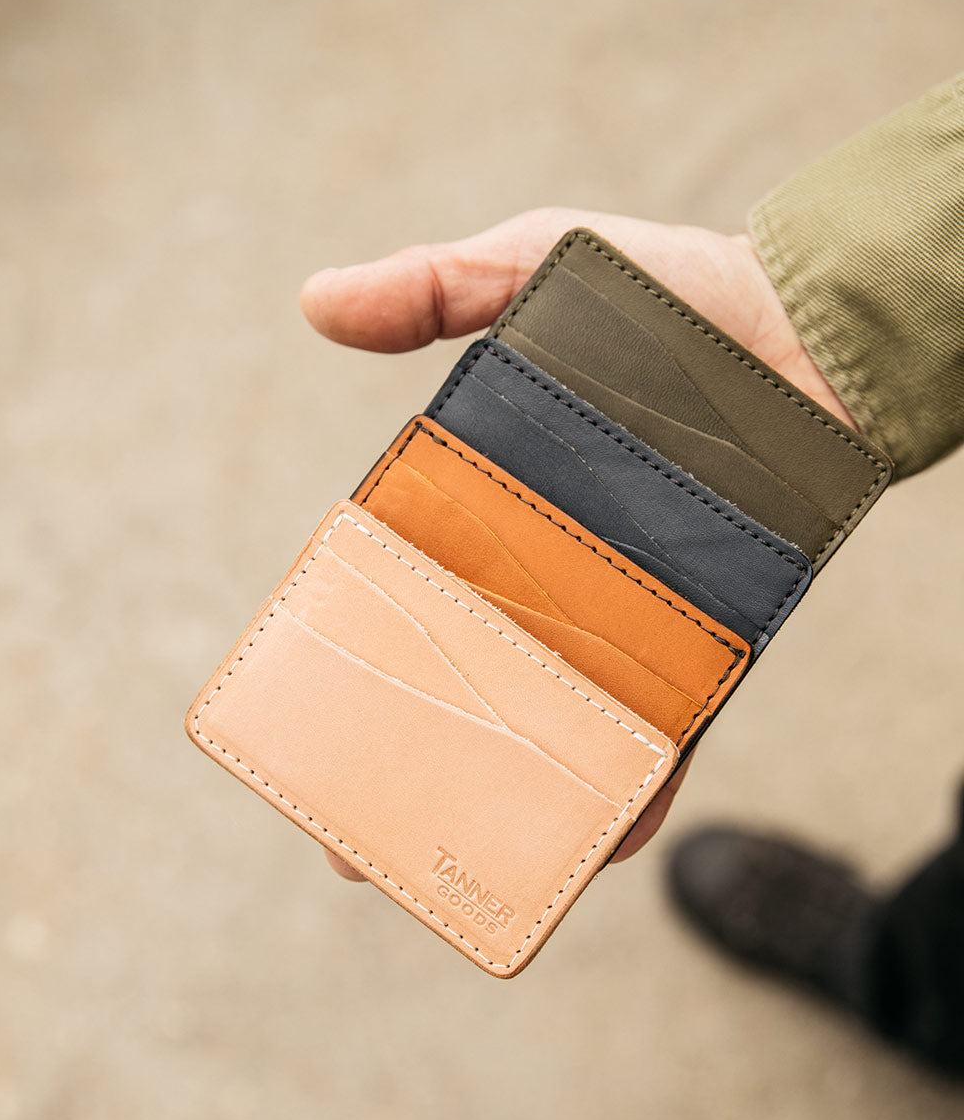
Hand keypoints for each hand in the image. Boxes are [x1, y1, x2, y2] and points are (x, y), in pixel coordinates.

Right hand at [301, 208, 852, 880]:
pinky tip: (605, 838)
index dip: (358, 660)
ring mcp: (627, 608)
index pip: (412, 594)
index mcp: (499, 502)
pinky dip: (639, 781)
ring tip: (463, 856)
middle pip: (472, 679)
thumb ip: (436, 283)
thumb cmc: (671, 293)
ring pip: (558, 719)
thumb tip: (318, 300)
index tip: (309, 724)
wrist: (810, 322)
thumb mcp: (538, 263)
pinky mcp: (704, 631)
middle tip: (362, 839)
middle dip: (417, 759)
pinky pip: (668, 723)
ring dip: (513, 793)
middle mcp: (554, 570)